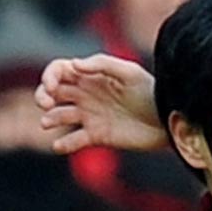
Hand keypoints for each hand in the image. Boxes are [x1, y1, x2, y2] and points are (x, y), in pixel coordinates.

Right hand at [37, 54, 164, 153]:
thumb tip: (74, 64)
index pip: (60, 71)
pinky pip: (75, 140)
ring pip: (60, 116)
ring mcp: (91, 115)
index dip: (50, 76)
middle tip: (46, 104)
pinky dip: (64, 144)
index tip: (52, 87)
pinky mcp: (98, 136)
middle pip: (53, 92)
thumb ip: (101, 64)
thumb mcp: (130, 72)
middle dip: (43, 96)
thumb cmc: (151, 92)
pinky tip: (58, 146)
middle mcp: (87, 94)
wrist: (168, 120)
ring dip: (50, 118)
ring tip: (48, 122)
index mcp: (91, 75)